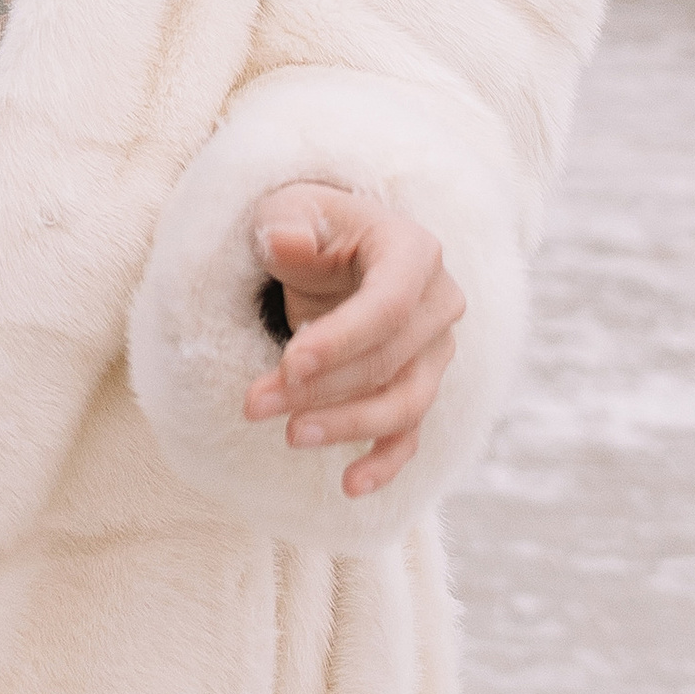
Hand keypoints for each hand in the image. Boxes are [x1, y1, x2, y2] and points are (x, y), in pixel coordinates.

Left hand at [242, 181, 464, 498]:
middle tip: (256, 403)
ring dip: (344, 425)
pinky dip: (384, 463)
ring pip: (402, 404)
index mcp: (414, 252)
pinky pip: (410, 435)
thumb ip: (286, 223)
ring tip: (288, 435)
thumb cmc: (309, 225)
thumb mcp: (290, 208)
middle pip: (388, 360)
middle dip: (321, 387)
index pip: (388, 305)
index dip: (342, 339)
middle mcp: (438, 304)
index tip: (289, 364)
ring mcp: (435, 352)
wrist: (332, 247)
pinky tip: (350, 485)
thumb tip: (285, 242)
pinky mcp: (419, 387)